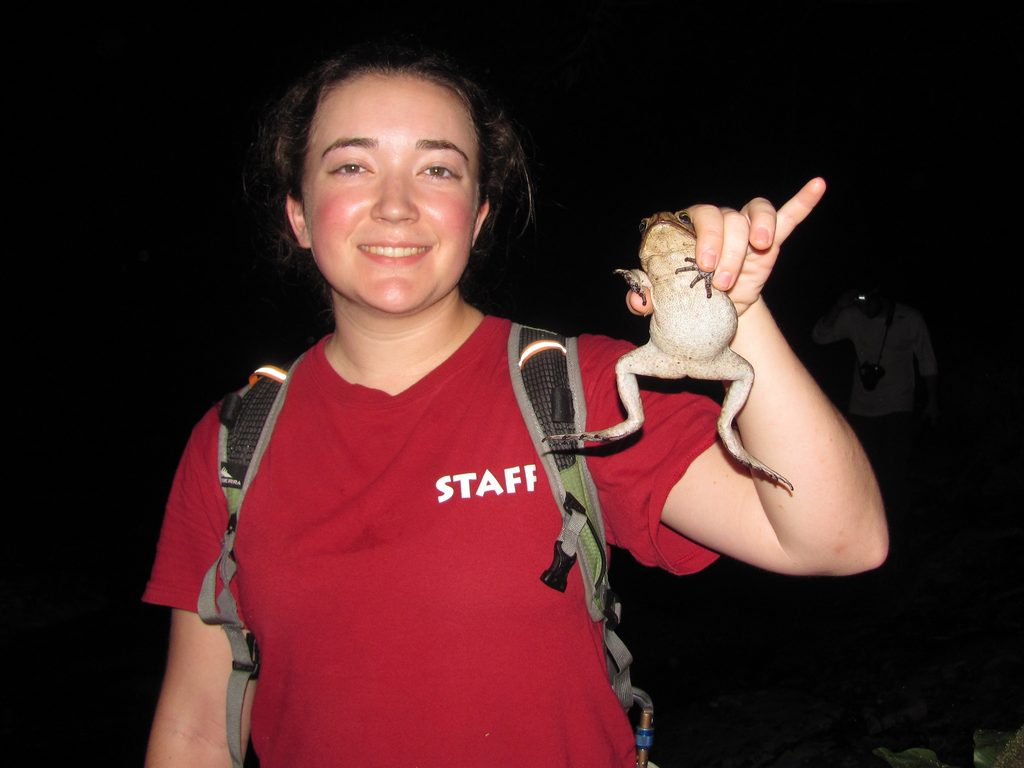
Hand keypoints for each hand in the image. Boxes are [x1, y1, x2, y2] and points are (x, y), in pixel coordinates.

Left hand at [627, 177, 825, 316]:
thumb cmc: (686, 299)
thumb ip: (647, 298)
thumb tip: (637, 301)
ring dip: (753, 235)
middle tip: (720, 280)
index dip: (702, 238)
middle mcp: (715, 222)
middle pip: (725, 217)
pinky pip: (787, 215)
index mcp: (686, 229)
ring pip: (751, 216)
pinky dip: (802, 202)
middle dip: (725, 248)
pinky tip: (817, 186)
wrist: (716, 314)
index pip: (694, 218)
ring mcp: (744, 227)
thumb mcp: (665, 302)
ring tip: (756, 252)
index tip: (702, 265)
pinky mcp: (770, 238)